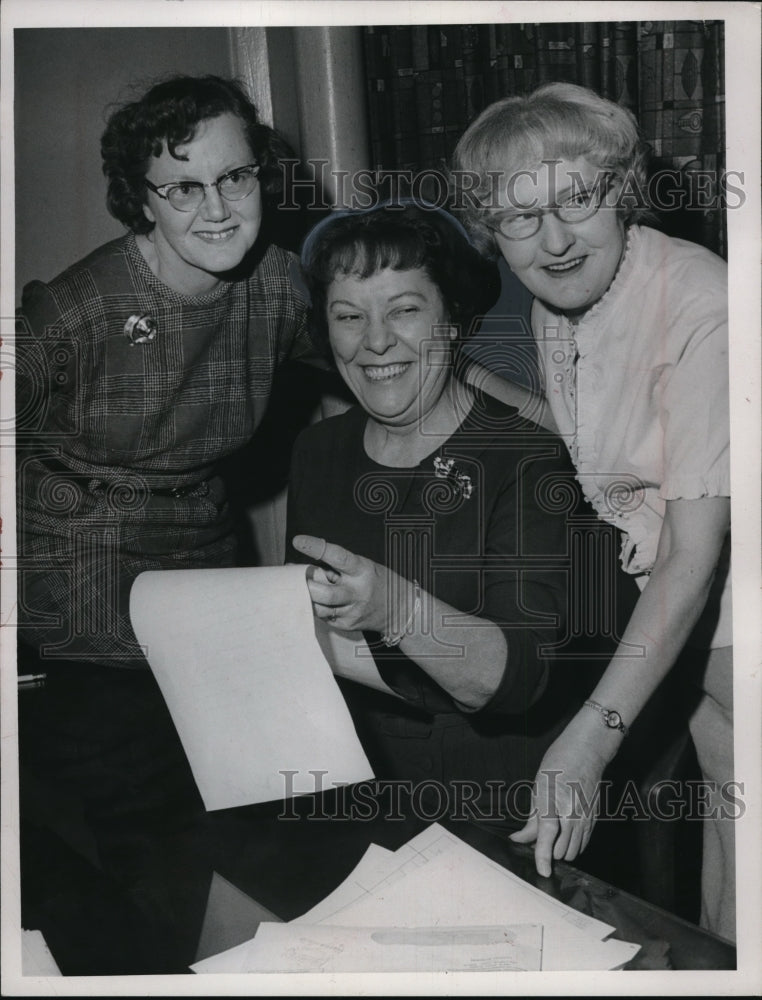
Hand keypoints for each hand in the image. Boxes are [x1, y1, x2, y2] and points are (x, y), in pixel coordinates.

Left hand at [292, 534, 402, 634]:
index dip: (316, 548)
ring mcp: (353, 611)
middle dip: (306, 586)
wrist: (400, 609)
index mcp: (362, 570)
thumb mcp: (362, 567)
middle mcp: (358, 592)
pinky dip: (317, 608)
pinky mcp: (348, 625)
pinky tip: (317, 602)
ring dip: (307, 599)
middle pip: (325, 593)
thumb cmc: (377, 582)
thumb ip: (336, 567)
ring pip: (320, 609)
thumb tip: (303, 567)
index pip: (337, 556)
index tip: (298, 541)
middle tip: (294, 579)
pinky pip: (324, 617)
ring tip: (301, 590)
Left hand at [509, 725, 613, 876]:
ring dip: (561, 851)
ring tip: (551, 837)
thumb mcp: (538, 787)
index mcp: (553, 800)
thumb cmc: (558, 764)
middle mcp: (572, 811)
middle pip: (561, 850)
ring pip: (574, 851)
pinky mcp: (594, 819)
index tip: (543, 871)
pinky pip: (584, 843)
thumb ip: (531, 819)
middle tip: (538, 841)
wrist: (586, 752)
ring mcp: (586, 816)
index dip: (543, 856)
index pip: (547, 834)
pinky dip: (573, 845)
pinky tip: (565, 834)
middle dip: (548, 852)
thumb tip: (520, 839)